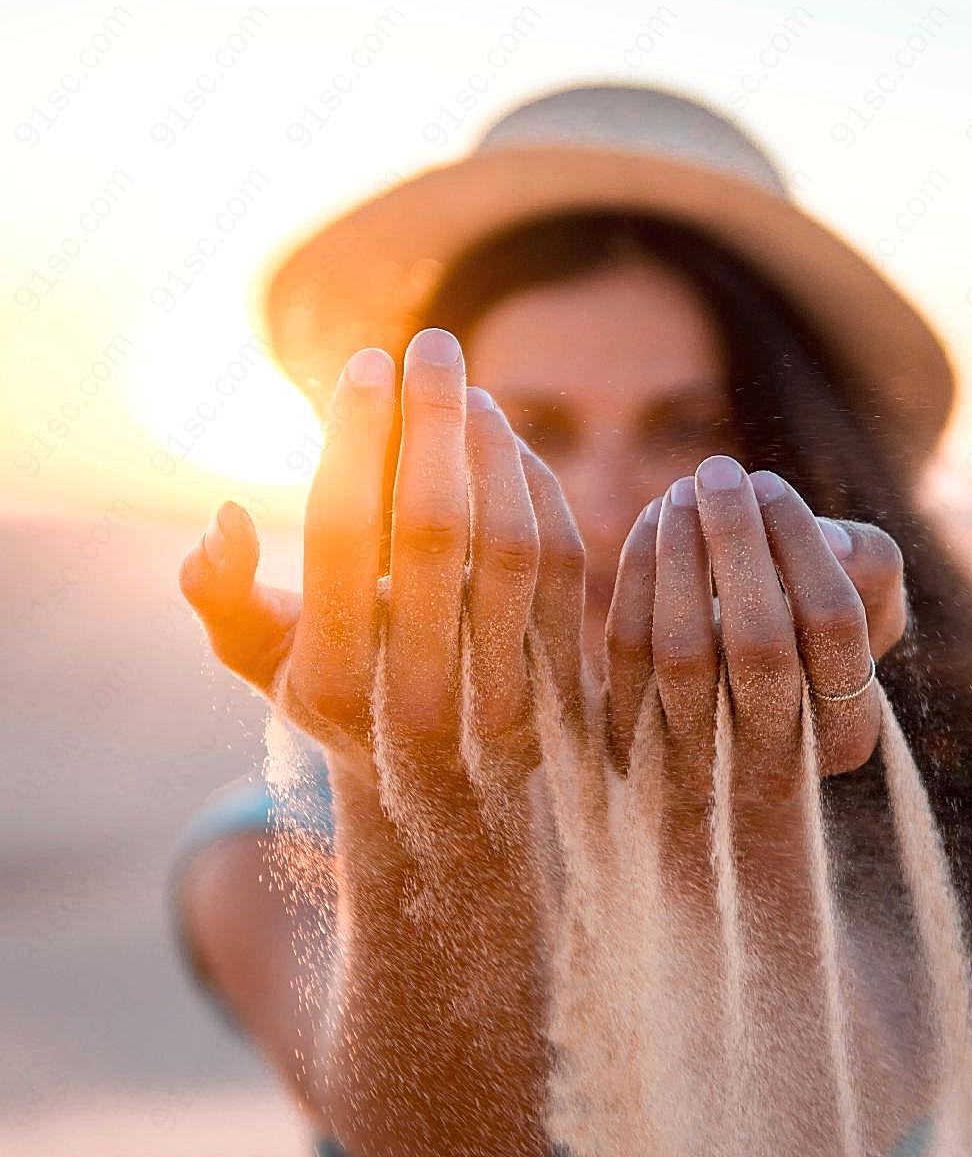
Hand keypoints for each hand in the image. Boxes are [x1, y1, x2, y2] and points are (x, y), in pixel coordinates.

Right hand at [178, 330, 587, 813]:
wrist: (445, 814)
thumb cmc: (338, 705)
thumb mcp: (264, 665)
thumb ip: (223, 595)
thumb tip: (222, 519)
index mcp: (327, 680)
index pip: (340, 534)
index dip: (355, 438)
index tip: (367, 362)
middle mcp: (413, 696)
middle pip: (434, 527)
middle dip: (434, 418)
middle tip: (433, 342)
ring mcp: (498, 701)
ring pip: (511, 546)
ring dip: (495, 450)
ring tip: (472, 392)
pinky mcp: (564, 690)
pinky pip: (565, 571)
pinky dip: (543, 497)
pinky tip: (514, 448)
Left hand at [604, 455, 908, 807]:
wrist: (742, 737)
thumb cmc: (817, 646)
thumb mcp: (869, 609)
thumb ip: (869, 564)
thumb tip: (825, 537)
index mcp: (850, 729)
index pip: (834, 623)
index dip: (802, 544)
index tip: (770, 483)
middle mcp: (779, 760)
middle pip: (760, 641)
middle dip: (737, 541)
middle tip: (719, 469)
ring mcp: (703, 760)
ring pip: (684, 651)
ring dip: (680, 554)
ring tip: (682, 488)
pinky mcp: (637, 741)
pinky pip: (629, 650)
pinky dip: (638, 575)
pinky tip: (654, 521)